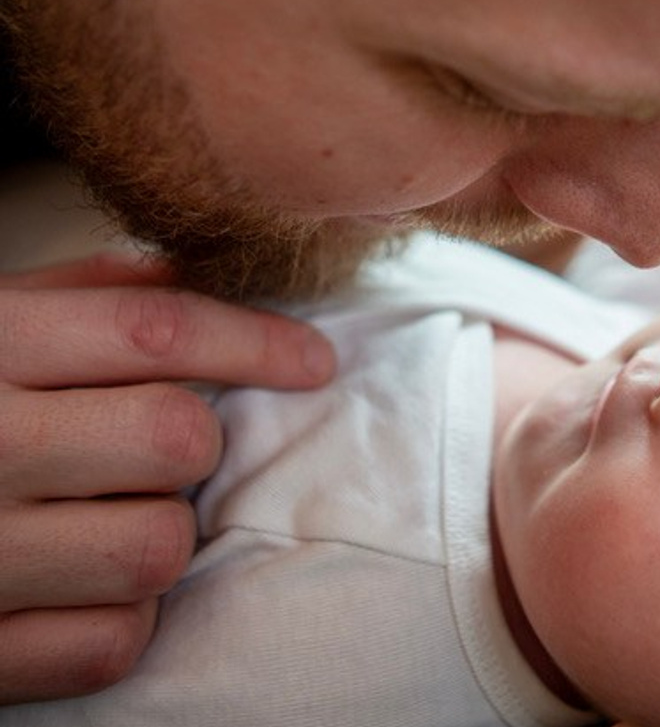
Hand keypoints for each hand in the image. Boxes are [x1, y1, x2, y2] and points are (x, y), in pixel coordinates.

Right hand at [0, 253, 334, 704]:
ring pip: (159, 548)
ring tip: (111, 514)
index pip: (158, 329)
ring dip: (162, 531)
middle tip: (156, 446)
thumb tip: (201, 278)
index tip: (314, 360)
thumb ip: (85, 297)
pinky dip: (121, 618)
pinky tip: (81, 586)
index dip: (255, 341)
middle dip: (194, 442)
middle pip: (175, 439)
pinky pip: (112, 643)